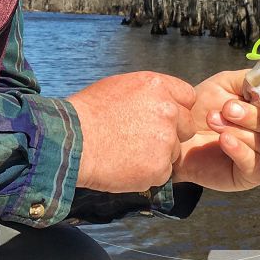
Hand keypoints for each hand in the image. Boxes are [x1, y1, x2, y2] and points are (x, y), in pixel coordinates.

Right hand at [67, 71, 196, 192]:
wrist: (70, 142)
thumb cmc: (87, 113)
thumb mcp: (119, 87)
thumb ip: (147, 94)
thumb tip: (159, 101)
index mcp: (157, 86)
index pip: (188, 97)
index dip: (177, 109)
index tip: (162, 118)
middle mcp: (167, 110)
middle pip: (187, 126)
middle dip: (171, 133)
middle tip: (143, 139)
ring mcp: (166, 140)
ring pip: (174, 151)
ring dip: (158, 154)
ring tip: (127, 152)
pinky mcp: (159, 167)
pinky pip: (162, 172)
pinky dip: (147, 173)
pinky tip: (125, 165)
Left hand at [175, 69, 259, 191]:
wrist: (178, 134)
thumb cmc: (202, 108)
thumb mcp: (225, 84)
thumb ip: (250, 80)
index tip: (252, 93)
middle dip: (251, 115)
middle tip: (227, 109)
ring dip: (239, 131)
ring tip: (214, 121)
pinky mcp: (252, 175)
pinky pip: (255, 165)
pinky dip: (240, 150)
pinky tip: (224, 140)